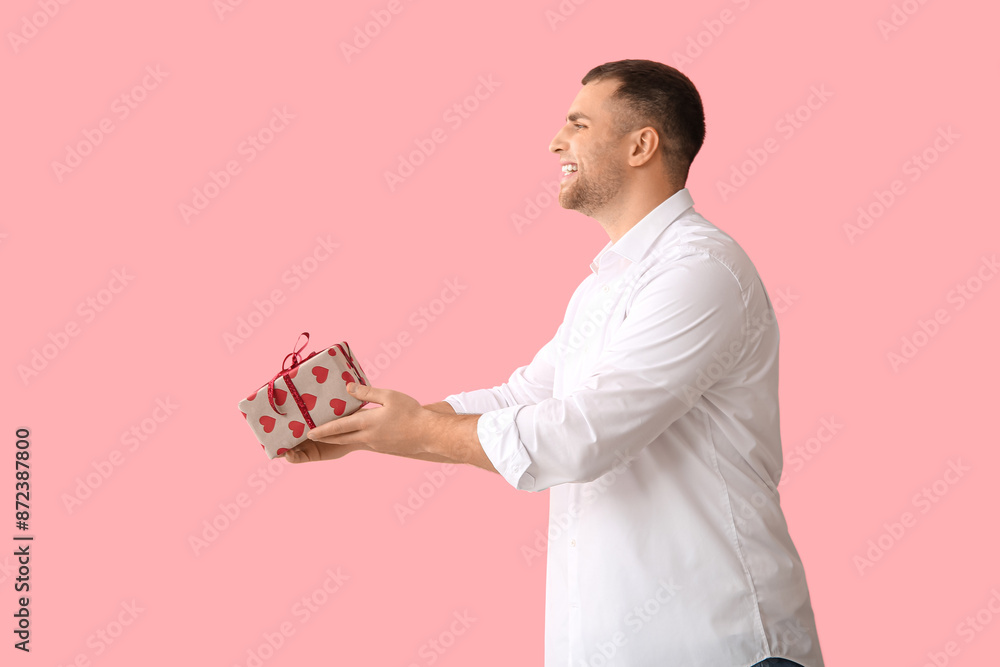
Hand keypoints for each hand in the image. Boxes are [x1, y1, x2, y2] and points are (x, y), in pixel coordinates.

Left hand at [283, 382, 432, 463]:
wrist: (428, 434)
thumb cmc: (411, 412)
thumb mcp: (389, 396)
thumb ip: (367, 392)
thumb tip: (348, 387)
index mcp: (367, 423)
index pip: (339, 427)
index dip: (322, 429)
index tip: (309, 433)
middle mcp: (368, 437)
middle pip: (341, 438)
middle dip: (325, 437)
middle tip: (310, 437)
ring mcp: (375, 444)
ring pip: (352, 441)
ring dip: (338, 438)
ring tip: (328, 435)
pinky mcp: (383, 448)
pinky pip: (364, 442)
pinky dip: (354, 438)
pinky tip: (357, 432)